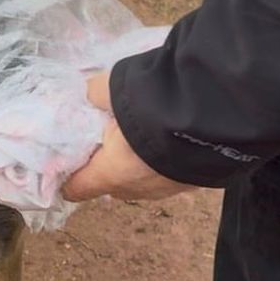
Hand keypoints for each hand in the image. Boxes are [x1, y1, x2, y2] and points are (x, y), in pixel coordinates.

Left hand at [61, 71, 195, 201]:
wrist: (216, 117)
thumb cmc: (154, 107)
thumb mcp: (114, 90)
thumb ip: (95, 93)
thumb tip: (89, 91)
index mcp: (109, 173)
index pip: (76, 188)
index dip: (67, 176)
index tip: (64, 161)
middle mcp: (136, 190)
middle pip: (110, 184)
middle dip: (105, 165)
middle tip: (107, 137)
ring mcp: (168, 190)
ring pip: (141, 181)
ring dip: (137, 163)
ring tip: (142, 135)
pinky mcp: (195, 182)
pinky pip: (168, 174)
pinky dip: (164, 160)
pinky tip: (171, 137)